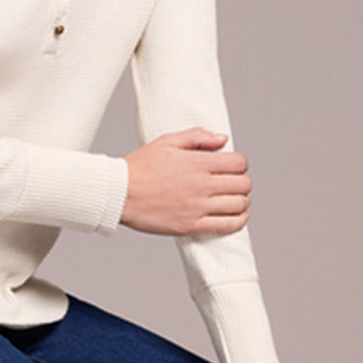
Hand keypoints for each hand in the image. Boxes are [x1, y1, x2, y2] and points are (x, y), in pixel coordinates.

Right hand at [121, 127, 250, 235]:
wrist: (118, 193)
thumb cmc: (139, 167)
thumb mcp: (166, 142)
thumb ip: (197, 137)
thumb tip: (222, 139)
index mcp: (197, 162)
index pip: (239, 162)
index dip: (240, 164)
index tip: (232, 167)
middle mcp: (201, 184)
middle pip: (243, 184)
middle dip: (242, 182)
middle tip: (234, 183)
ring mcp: (197, 206)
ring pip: (238, 204)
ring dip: (242, 201)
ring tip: (235, 199)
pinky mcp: (191, 225)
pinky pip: (226, 226)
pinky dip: (237, 221)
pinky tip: (237, 216)